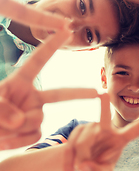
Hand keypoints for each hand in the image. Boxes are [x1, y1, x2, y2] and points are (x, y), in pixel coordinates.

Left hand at [0, 28, 97, 149]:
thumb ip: (2, 109)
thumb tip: (22, 120)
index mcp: (19, 81)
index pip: (39, 60)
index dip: (53, 44)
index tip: (67, 29)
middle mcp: (31, 96)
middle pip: (60, 94)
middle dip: (80, 94)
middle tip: (98, 93)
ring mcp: (34, 114)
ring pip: (38, 120)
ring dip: (17, 128)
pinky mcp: (32, 131)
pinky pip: (34, 136)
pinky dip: (18, 141)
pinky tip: (5, 140)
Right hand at [64, 94, 138, 170]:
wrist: (82, 166)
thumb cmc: (98, 167)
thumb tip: (84, 165)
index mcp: (120, 140)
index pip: (134, 131)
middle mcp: (107, 130)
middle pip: (104, 118)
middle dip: (103, 106)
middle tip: (102, 94)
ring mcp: (92, 128)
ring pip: (83, 140)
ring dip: (81, 156)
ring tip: (81, 168)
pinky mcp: (79, 130)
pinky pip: (71, 143)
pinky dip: (69, 159)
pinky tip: (70, 169)